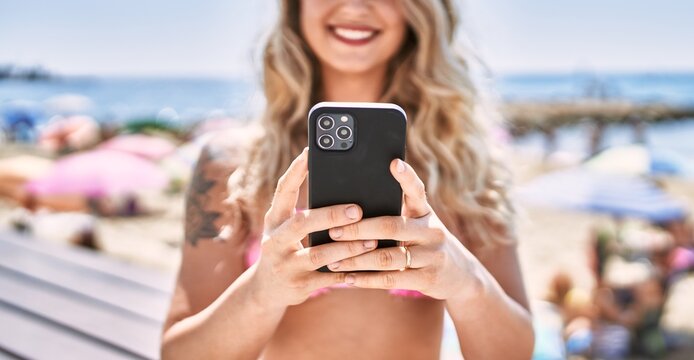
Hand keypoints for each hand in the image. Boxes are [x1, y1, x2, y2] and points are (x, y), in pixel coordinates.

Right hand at [249, 148, 377, 307]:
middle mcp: (275, 240)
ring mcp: (286, 264)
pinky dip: (348, 272)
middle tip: (358, 209)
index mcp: (274, 220)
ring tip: (371, 241)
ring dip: (347, 247)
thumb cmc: (284, 249)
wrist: (265, 290)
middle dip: (331, 216)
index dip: (296, 171)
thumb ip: (303, 211)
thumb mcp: (283, 228)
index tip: (311, 152)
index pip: (283, 190)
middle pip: (302, 223)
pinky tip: (366, 268)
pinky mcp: (299, 285)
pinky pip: (328, 278)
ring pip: (319, 254)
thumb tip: (340, 186)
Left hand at [326, 158, 485, 300]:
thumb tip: (353, 207)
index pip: (416, 190)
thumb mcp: (419, 224)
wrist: (461, 275)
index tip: (394, 163)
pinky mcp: (428, 278)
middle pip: (392, 226)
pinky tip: (348, 278)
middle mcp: (431, 230)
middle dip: (359, 229)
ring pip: (388, 257)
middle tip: (333, 231)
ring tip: (333, 260)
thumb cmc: (426, 243)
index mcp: (425, 212)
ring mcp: (432, 255)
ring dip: (357, 259)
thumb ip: (396, 213)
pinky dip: (367, 279)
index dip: (406, 177)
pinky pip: (391, 279)